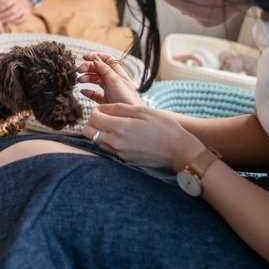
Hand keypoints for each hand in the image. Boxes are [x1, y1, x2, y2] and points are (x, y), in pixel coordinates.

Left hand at [0, 0, 31, 24]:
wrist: (25, 1)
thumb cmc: (12, 0)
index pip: (6, 3)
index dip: (0, 9)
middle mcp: (20, 3)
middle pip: (11, 11)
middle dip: (4, 16)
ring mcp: (24, 9)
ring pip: (16, 16)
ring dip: (8, 20)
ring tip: (2, 22)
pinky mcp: (27, 14)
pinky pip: (22, 19)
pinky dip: (16, 22)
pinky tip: (10, 23)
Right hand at [76, 53, 143, 105]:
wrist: (129, 118)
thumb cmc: (126, 99)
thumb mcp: (115, 81)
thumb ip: (105, 69)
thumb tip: (95, 58)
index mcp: (118, 73)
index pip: (106, 59)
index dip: (95, 56)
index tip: (84, 57)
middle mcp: (113, 80)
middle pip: (98, 69)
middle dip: (87, 67)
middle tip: (78, 70)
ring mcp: (109, 90)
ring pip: (95, 80)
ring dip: (86, 78)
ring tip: (79, 81)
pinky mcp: (105, 100)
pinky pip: (94, 94)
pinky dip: (88, 91)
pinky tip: (83, 91)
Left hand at [83, 103, 204, 169]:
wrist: (179, 150)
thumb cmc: (164, 127)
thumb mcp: (142, 111)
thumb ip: (119, 108)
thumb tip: (101, 108)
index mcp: (120, 127)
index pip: (92, 119)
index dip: (95, 111)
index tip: (104, 109)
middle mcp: (116, 143)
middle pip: (88, 133)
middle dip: (93, 123)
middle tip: (105, 117)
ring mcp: (120, 154)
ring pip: (97, 142)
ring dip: (100, 133)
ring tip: (115, 126)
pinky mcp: (125, 161)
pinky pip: (109, 150)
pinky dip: (109, 142)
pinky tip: (123, 136)